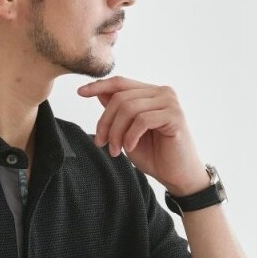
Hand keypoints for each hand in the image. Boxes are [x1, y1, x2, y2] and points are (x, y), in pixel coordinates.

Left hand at [77, 75, 209, 195]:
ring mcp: (170, 102)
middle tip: (101, 144)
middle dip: (105, 122)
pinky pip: (142, 120)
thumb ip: (117, 112)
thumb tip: (98, 92)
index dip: (99, 85)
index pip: (120, 82)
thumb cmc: (154, 154)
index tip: (80, 92)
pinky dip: (130, 136)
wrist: (176, 175)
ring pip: (128, 108)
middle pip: (120, 98)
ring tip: (115, 150)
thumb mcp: (127, 131)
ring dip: (116, 132)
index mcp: (150, 93)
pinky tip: (129, 148)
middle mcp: (162, 92)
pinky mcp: (175, 116)